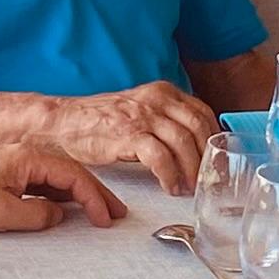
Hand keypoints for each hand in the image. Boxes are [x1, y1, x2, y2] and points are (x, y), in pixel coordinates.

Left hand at [0, 144, 127, 234]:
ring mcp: (14, 166)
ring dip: (80, 197)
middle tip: (118, 215)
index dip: (95, 198)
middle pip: (71, 174)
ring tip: (100, 215)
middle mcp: (24, 156)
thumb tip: (60, 216)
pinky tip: (68, 213)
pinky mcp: (5, 177)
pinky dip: (59, 199)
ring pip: (57, 181)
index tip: (107, 220)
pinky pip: (41, 187)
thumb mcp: (1, 214)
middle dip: (96, 195)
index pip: (74, 176)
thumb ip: (38, 215)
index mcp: (27, 158)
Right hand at [58, 82, 224, 192]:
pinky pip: (161, 158)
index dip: (212, 139)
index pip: (202, 112)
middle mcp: (155, 99)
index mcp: (162, 91)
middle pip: (197, 126)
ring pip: (183, 142)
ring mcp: (142, 116)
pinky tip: (168, 186)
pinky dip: (170, 175)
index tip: (214, 159)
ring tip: (187, 187)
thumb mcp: (140, 109)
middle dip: (205, 156)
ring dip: (190, 169)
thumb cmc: (100, 122)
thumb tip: (193, 144)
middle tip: (206, 178)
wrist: (64, 123)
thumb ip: (165, 119)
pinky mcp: (128, 135)